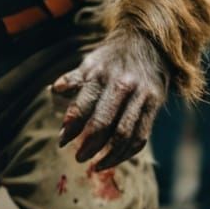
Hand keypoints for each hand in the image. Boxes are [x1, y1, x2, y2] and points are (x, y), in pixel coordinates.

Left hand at [52, 30, 167, 170]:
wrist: (151, 44)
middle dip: (89, 144)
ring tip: (95, 165)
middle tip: (77, 158)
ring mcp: (141, 96)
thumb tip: (54, 89)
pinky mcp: (155, 105)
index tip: (62, 141)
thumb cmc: (113, 58)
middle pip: (104, 123)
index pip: (83, 106)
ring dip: (109, 154)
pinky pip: (142, 136)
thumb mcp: (91, 62)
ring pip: (125, 134)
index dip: (71, 126)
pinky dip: (127, 152)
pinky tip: (114, 159)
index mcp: (101, 75)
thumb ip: (74, 78)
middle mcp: (122, 86)